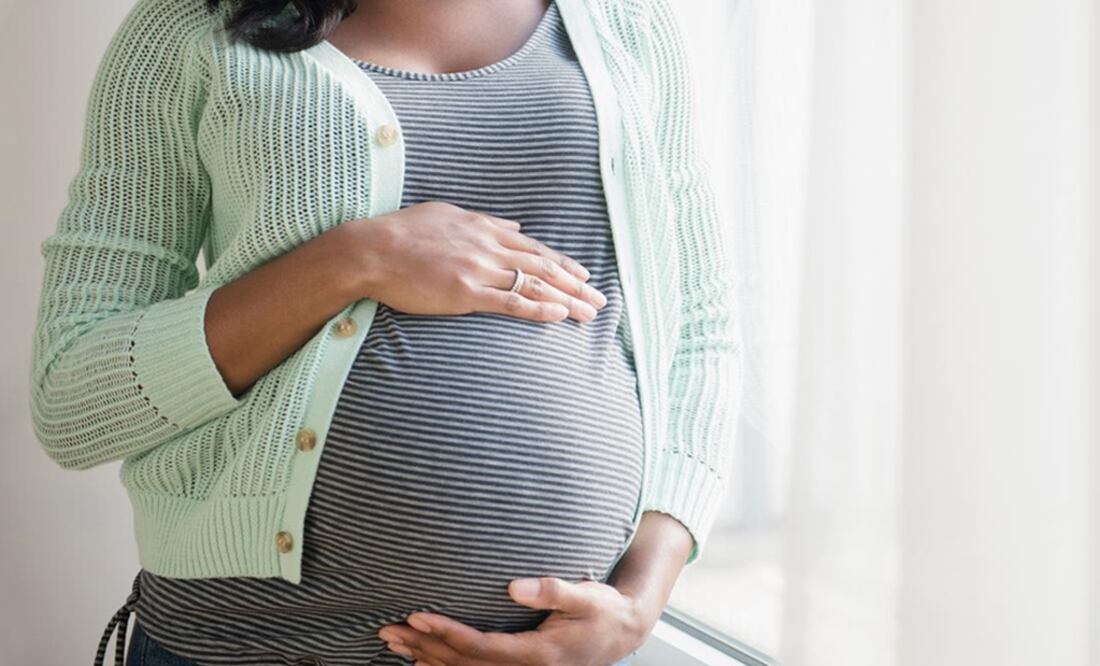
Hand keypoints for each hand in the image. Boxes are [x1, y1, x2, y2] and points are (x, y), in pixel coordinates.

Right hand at [346, 201, 607, 322]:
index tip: (584, 274)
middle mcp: (488, 246)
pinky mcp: (465, 292)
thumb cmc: (402, 232)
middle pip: (543, 266)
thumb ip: (486, 221)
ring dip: (567, 299)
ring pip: (534, 284)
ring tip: (589, 313)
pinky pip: (510, 301)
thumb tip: (515, 227)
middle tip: (600, 299)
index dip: (563, 262)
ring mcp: (479, 269)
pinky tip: (559, 315)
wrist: (371, 250)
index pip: (534, 247)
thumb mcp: (448, 214)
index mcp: (485, 227)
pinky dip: (538, 308)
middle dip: (576, 283)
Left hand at [376, 576, 656, 665]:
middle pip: (462, 662)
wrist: (622, 632)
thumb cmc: (603, 611)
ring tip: (392, 643)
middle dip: (423, 645)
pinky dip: (444, 665)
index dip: (446, 632)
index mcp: (536, 653)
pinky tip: (421, 660)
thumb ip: (553, 590)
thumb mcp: (586, 596)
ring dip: (425, 657)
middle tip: (387, 629)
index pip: (479, 646)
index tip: (417, 613)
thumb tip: (513, 586)